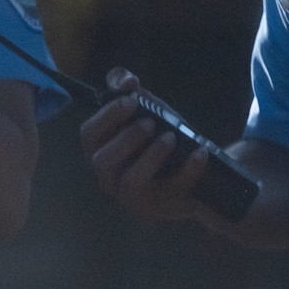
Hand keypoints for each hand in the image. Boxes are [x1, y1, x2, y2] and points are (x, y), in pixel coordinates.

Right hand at [79, 68, 228, 234]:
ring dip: (150, 156)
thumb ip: (125, 85)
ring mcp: (135, 197)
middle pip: (102, 161)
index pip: (88, 135)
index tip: (131, 100)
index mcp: (100, 151)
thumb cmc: (155, 137)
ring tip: (171, 137)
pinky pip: (174, 191)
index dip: (107, 116)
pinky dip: (188, 170)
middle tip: (150, 122)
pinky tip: (200, 152)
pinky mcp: (163, 207)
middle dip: (126, 138)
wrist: (192, 170)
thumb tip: (126, 81)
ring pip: (130, 182)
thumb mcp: (141, 108)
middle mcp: (110, 178)